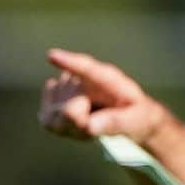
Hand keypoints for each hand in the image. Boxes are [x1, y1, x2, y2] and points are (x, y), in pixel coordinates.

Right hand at [39, 49, 165, 143]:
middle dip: (78, 124)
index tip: (52, 55)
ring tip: (91, 124)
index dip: (69, 62)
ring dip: (72, 128)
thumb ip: (114, 122)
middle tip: (94, 126)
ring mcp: (68, 87)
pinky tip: (77, 125)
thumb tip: (88, 125)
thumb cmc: (137, 116)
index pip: (87, 69)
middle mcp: (84, 78)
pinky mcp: (55, 100)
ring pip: (56, 116)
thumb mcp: (135, 121)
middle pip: (69, 110)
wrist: (131, 117)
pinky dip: (61, 128)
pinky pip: (48, 121)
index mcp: (108, 79)